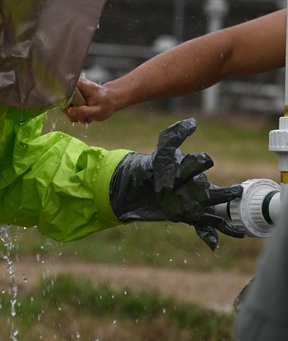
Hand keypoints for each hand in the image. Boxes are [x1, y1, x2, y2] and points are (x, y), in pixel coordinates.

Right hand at [65, 77, 117, 123]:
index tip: (72, 111)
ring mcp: (72, 91)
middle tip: (81, 117)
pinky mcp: (72, 97)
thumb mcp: (98, 111)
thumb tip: (69, 111)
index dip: (64, 104)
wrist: (110, 99)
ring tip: (85, 116)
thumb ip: (84, 111)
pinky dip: (75, 113)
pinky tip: (84, 115)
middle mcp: (73, 86)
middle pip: (61, 100)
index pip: (62, 92)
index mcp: (78, 85)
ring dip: (73, 114)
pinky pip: (68, 106)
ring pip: (64, 105)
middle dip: (70, 111)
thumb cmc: (106, 103)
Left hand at [108, 118, 243, 249]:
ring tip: (233, 219)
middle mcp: (194, 186)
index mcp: (189, 169)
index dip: (198, 163)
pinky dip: (210, 235)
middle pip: (210, 191)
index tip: (203, 160)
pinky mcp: (185, 217)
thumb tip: (193, 123)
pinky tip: (215, 243)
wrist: (133, 188)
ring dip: (223, 214)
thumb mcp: (159, 152)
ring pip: (212, 209)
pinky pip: (202, 227)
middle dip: (223, 193)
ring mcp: (192, 203)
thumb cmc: (150, 167)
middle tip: (234, 192)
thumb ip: (173, 136)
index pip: (198, 165)